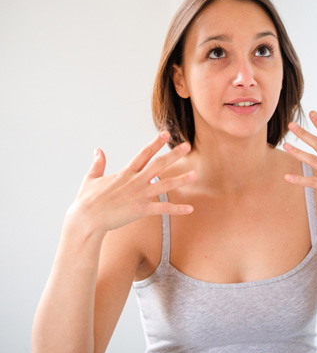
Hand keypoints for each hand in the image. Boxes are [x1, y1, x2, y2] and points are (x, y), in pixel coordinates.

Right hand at [65, 132, 196, 232]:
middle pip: (158, 165)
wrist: (86, 219)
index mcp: (125, 173)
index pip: (144, 153)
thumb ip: (98, 163)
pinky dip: (177, 209)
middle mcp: (135, 181)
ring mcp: (139, 195)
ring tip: (195, 174)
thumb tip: (98, 150)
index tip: (166, 133)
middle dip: (174, 155)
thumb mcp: (91, 178)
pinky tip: (190, 209)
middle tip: (188, 146)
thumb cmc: (86, 200)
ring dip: (181, 180)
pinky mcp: (141, 210)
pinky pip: (163, 209)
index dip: (156, 143)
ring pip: (164, 185)